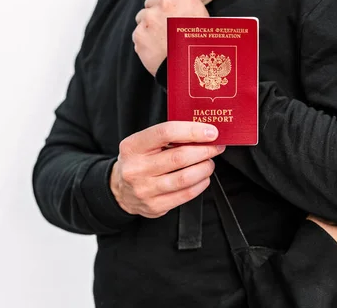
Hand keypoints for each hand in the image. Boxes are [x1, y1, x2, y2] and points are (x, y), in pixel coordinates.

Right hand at [110, 121, 224, 217]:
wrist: (120, 190)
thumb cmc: (139, 161)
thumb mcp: (144, 143)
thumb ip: (169, 137)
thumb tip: (203, 133)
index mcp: (133, 146)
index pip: (166, 132)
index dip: (192, 131)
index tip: (211, 132)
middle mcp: (136, 168)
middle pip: (179, 157)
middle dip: (205, 151)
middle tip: (216, 147)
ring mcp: (144, 189)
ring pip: (185, 178)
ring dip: (205, 168)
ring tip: (209, 162)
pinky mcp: (155, 206)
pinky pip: (185, 194)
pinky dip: (200, 184)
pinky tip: (203, 177)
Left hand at [132, 0, 208, 75]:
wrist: (191, 70)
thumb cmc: (202, 45)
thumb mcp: (204, 16)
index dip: (171, 1)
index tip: (175, 11)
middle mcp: (165, 3)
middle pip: (152, 1)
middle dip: (157, 12)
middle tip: (168, 28)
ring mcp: (149, 19)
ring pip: (143, 17)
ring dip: (149, 26)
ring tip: (163, 41)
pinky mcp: (139, 35)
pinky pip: (138, 34)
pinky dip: (145, 41)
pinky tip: (157, 50)